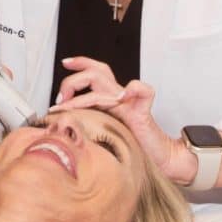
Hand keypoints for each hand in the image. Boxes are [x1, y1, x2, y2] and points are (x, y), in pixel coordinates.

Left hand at [51, 57, 187, 178]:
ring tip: (68, 106)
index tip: (65, 62)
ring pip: (105, 81)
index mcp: (112, 100)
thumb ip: (88, 125)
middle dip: (72, 82)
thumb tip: (63, 124)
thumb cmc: (135, 149)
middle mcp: (120, 98)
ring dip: (81, 94)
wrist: (161, 159)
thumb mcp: (104, 136)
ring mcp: (130, 105)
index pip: (95, 72)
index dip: (81, 63)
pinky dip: (132, 89)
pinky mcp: (143, 114)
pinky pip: (143, 91)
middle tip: (60, 100)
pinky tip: (121, 97)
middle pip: (95, 72)